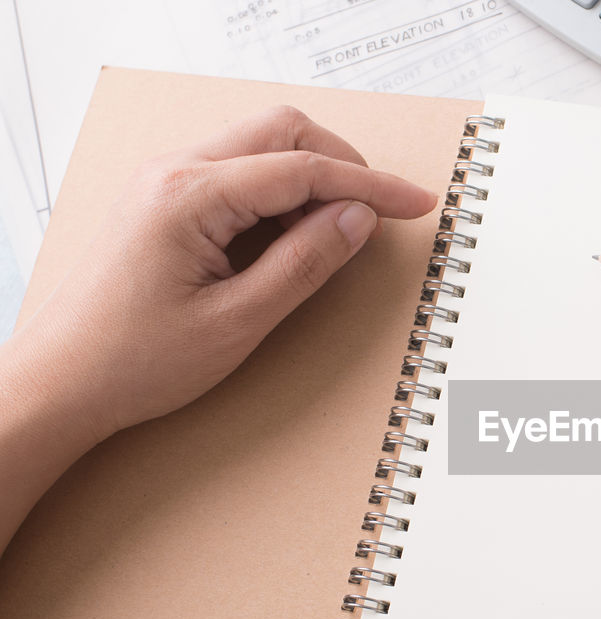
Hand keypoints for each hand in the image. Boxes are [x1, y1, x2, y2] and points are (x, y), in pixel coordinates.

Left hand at [18, 104, 435, 441]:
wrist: (61, 383)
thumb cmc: (135, 361)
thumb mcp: (238, 321)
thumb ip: (305, 262)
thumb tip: (357, 218)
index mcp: (190, 195)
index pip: (302, 168)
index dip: (370, 185)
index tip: (416, 204)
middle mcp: (173, 171)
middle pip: (282, 131)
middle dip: (343, 165)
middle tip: (382, 213)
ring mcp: (164, 181)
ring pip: (260, 146)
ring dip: (310, 179)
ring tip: (336, 236)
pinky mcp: (163, 200)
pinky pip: (236, 173)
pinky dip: (278, 194)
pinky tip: (292, 238)